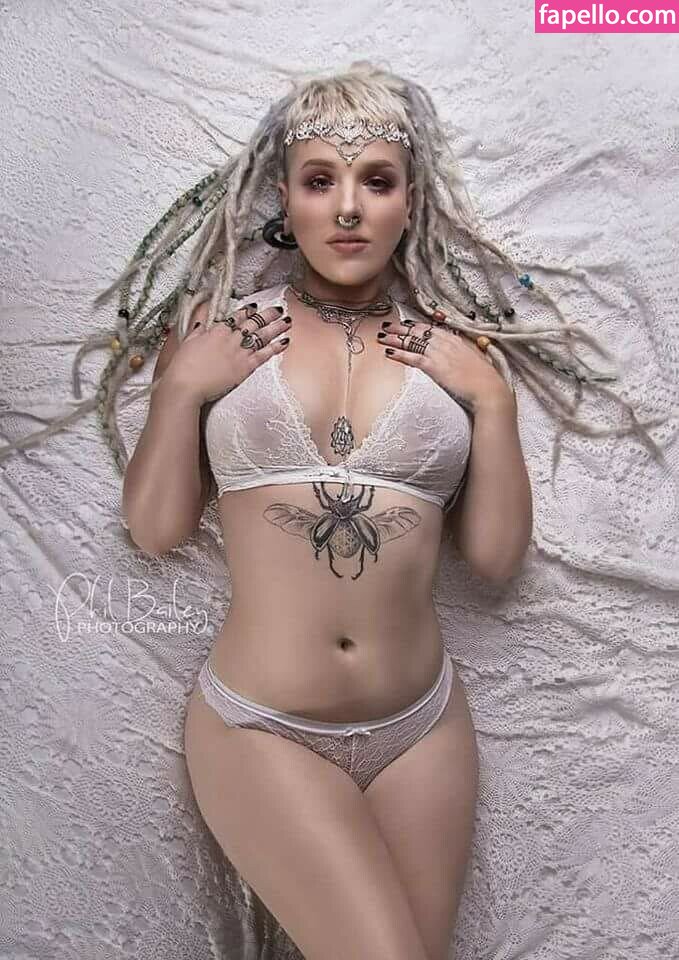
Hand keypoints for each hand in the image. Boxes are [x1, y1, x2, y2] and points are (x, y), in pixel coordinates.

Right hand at [163, 303, 291, 403]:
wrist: (187, 385)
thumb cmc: (183, 366)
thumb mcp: (187, 343)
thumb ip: (197, 332)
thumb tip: (201, 324)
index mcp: (216, 331)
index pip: (236, 317)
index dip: (247, 311)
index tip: (255, 307)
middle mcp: (231, 338)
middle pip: (253, 323)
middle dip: (267, 315)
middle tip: (279, 309)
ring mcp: (239, 352)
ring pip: (262, 336)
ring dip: (276, 327)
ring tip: (287, 321)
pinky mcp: (245, 367)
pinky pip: (264, 355)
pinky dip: (275, 348)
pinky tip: (285, 342)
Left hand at [378, 315, 513, 414]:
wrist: (488, 390)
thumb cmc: (485, 379)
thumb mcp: (475, 360)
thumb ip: (465, 354)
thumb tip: (460, 355)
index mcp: (456, 340)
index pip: (432, 328)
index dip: (417, 325)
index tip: (407, 323)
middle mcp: (446, 343)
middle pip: (418, 332)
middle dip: (401, 328)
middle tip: (388, 326)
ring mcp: (439, 354)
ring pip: (412, 342)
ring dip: (395, 338)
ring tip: (382, 337)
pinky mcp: (434, 367)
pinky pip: (412, 357)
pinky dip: (400, 354)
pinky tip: (389, 352)